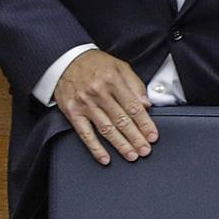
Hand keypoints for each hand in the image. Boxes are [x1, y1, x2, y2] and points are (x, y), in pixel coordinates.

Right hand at [53, 50, 156, 164]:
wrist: (65, 60)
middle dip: (136, 138)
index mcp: (113, 81)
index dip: (145, 124)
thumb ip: (135, 85)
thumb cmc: (95, 64)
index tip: (153, 136)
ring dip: (120, 145)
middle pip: (121, 120)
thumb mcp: (120, 67)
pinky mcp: (72, 112)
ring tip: (132, 155)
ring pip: (106, 129)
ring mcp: (84, 104)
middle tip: (146, 150)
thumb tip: (147, 104)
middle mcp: (99, 93)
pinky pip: (85, 134)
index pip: (134, 107)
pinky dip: (95, 148)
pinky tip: (105, 158)